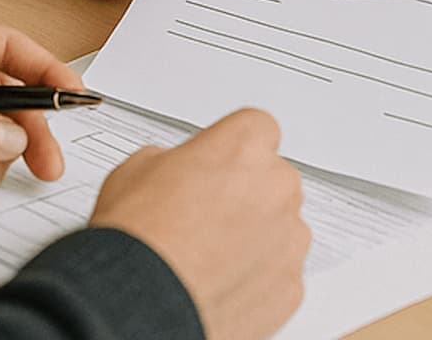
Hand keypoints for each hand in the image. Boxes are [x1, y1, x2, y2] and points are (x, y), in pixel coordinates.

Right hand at [90, 109, 309, 339]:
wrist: (144, 302)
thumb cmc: (140, 235)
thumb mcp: (141, 166)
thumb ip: (180, 159)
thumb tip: (181, 172)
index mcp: (244, 145)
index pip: (257, 129)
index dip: (233, 149)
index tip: (218, 165)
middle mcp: (277, 187)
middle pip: (273, 178)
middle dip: (247, 192)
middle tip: (207, 213)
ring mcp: (289, 239)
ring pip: (281, 227)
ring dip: (256, 235)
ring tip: (210, 254)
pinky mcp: (291, 287)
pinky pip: (281, 272)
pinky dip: (258, 277)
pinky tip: (219, 281)